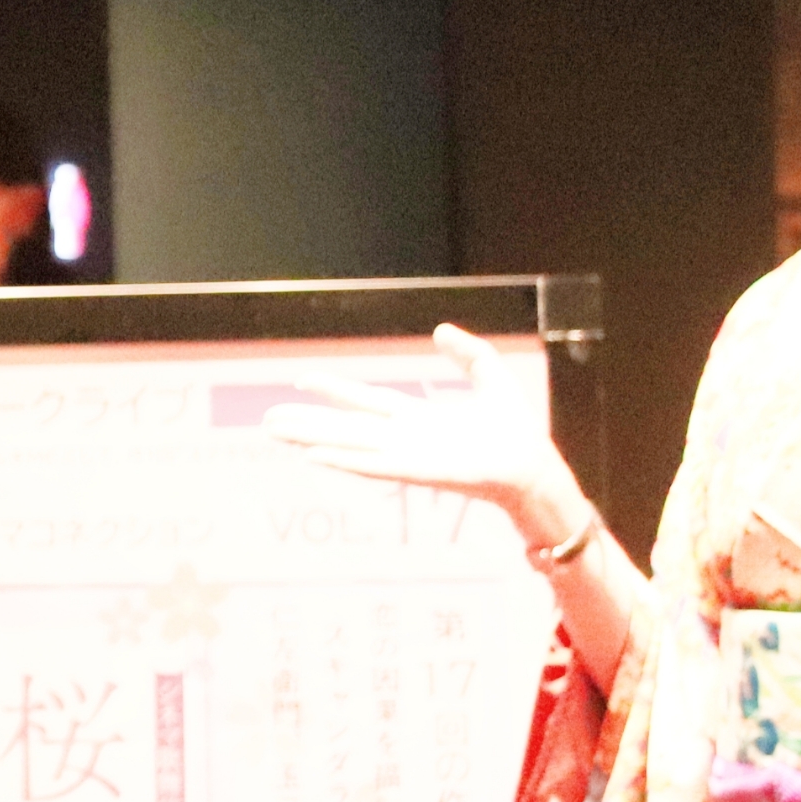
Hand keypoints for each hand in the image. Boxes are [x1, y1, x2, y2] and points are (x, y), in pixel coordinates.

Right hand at [262, 324, 586, 543]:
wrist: (532, 465)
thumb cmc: (516, 431)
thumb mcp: (491, 375)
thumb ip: (466, 353)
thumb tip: (440, 330)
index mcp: (418, 418)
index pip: (367, 402)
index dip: (334, 391)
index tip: (301, 381)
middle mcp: (404, 438)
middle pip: (346, 427)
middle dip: (307, 422)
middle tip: (268, 420)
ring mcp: (406, 455)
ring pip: (349, 444)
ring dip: (312, 439)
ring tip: (277, 433)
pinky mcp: (416, 471)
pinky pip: (372, 464)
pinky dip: (343, 460)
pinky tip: (314, 456)